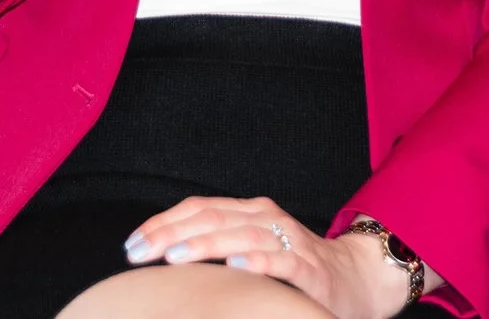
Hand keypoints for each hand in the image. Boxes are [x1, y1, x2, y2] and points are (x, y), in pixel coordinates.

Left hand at [122, 197, 412, 318]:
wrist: (356, 280)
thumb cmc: (294, 267)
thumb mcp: (252, 249)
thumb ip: (217, 247)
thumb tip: (161, 258)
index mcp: (248, 212)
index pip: (197, 208)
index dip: (162, 223)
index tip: (132, 244)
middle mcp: (267, 218)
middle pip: (212, 217)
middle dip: (171, 234)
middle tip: (139, 252)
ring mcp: (290, 241)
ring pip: (242, 235)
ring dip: (206, 243)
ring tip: (175, 256)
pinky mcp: (310, 268)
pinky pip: (283, 261)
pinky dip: (258, 261)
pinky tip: (235, 268)